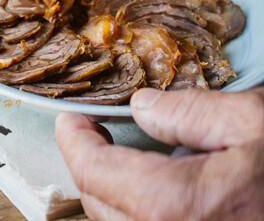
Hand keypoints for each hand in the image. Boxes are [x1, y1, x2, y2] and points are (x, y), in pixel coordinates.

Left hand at [55, 88, 263, 219]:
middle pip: (100, 205)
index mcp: (175, 206)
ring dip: (114, 194)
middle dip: (90, 166)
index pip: (92, 172)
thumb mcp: (253, 124)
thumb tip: (144, 107)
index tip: (71, 120)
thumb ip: (189, 112)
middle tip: (94, 135)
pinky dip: (141, 214)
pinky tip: (162, 190)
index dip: (74, 141)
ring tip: (127, 160)